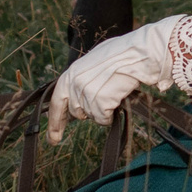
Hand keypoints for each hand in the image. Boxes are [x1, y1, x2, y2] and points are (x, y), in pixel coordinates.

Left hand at [48, 17, 179, 143]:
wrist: (137, 54)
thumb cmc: (121, 54)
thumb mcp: (92, 62)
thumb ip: (81, 78)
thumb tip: (77, 95)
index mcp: (70, 73)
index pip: (56, 102)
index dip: (55, 122)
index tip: (54, 138)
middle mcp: (74, 84)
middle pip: (76, 112)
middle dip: (88, 111)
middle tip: (102, 101)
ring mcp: (85, 93)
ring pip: (91, 116)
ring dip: (102, 109)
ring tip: (114, 91)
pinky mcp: (99, 102)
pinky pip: (103, 119)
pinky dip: (111, 114)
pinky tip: (117, 98)